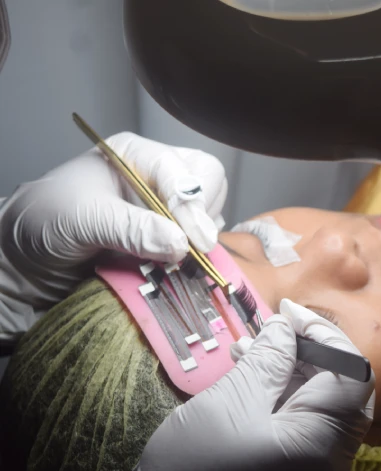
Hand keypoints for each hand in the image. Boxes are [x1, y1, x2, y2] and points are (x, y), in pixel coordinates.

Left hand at [0, 132, 226, 331]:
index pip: (181, 168)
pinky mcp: (168, 237)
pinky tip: (177, 266)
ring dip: (199, 238)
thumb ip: (132, 228)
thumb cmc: (48, 222)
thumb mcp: (85, 218)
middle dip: (202, 214)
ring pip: (210, 212)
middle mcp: (156, 177)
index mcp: (135, 156)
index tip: (194, 240)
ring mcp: (165, 208)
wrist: (32, 259)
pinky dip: (194, 256)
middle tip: (192, 247)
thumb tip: (181, 244)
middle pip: (208, 180)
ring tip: (177, 260)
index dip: (191, 203)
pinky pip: (198, 242)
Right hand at [119, 299, 374, 470]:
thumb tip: (286, 327)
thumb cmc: (191, 466)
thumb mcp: (230, 401)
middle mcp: (329, 463)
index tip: (289, 313)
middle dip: (306, 350)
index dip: (326, 335)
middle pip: (339, 389)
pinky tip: (250, 372)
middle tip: (272, 329)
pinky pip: (300, 422)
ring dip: (289, 368)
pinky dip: (280, 392)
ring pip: (317, 404)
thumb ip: (267, 360)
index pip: (353, 376)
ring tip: (249, 346)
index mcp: (318, 445)